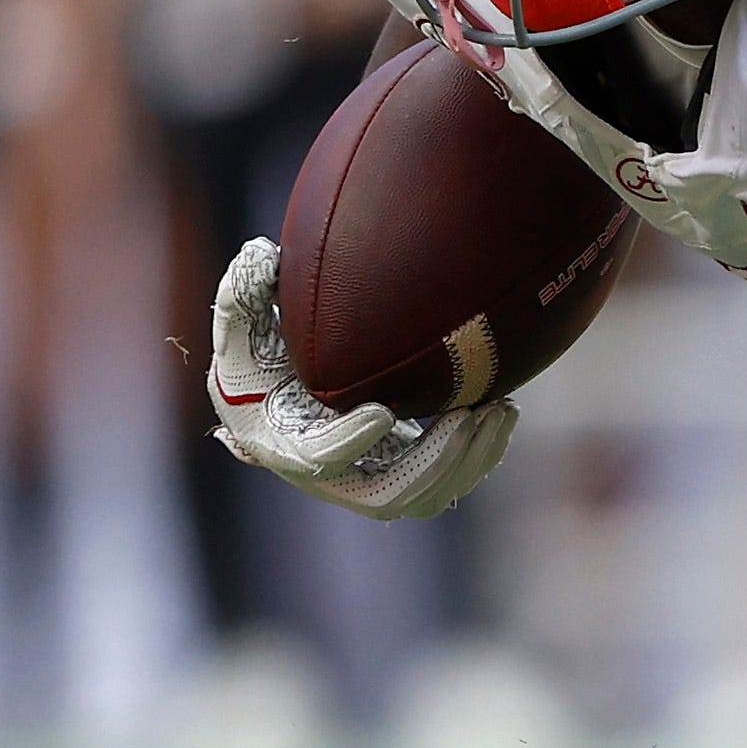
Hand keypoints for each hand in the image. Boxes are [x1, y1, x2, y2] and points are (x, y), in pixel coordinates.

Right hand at [205, 237, 515, 520]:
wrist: (281, 396)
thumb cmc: (259, 357)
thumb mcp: (242, 324)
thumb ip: (245, 293)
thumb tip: (262, 252)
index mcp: (282, 444)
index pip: (316, 458)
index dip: (348, 442)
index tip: (380, 412)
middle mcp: (329, 479)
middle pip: (387, 495)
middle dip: (432, 460)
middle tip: (467, 416)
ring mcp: (371, 484)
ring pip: (427, 496)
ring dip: (468, 459)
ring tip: (498, 412)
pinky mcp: (405, 478)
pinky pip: (449, 483)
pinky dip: (479, 455)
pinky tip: (504, 411)